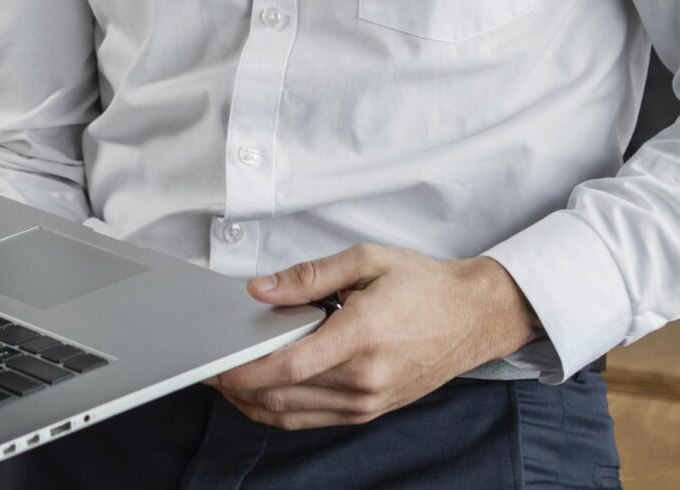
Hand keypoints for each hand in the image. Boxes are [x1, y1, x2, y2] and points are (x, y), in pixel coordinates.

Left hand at [210, 248, 537, 430]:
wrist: (473, 317)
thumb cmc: (424, 286)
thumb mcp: (366, 260)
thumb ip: (308, 277)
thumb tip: (260, 291)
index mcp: (361, 336)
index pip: (287, 366)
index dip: (242, 370)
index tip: (213, 364)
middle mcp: (364, 378)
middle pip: (282, 394)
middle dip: (237, 386)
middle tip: (206, 370)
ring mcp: (368, 401)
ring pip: (293, 414)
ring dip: (252, 403)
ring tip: (225, 383)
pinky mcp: (371, 410)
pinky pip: (313, 419)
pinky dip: (279, 411)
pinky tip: (261, 396)